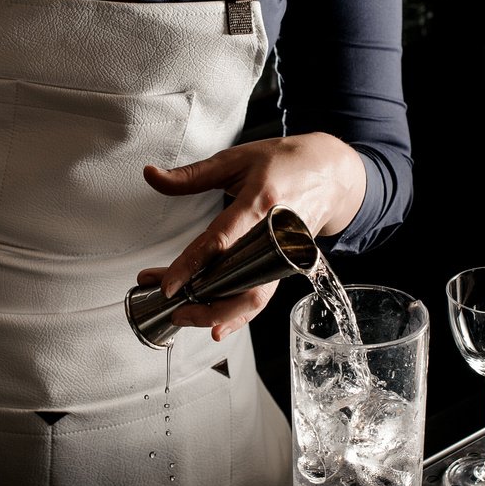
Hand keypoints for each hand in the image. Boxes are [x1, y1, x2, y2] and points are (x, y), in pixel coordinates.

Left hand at [141, 132, 365, 340]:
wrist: (333, 173)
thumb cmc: (285, 162)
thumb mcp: (236, 159)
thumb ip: (192, 174)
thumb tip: (152, 176)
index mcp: (260, 202)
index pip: (221, 241)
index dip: (192, 266)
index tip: (168, 285)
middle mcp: (275, 234)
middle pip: (240, 281)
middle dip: (205, 303)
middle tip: (172, 308)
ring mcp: (283, 254)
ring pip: (254, 297)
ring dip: (219, 314)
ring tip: (186, 316)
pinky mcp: (285, 265)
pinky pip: (261, 295)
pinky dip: (239, 314)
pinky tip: (218, 326)